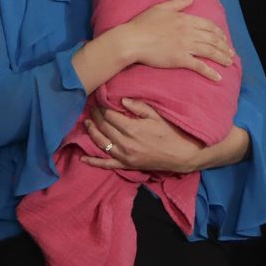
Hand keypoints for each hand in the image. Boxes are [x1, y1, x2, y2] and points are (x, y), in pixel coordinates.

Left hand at [81, 98, 204, 172]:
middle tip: (91, 108)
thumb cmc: (170, 133)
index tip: (98, 99)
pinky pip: (106, 164)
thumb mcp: (156, 116)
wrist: (182, 155)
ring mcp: (124, 156)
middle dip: (96, 116)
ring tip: (87, 122)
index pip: (109, 115)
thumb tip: (121, 99)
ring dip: (92, 132)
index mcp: (132, 128)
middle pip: (103, 127)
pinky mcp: (126, 165)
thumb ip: (138, 107)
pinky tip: (83, 158)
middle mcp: (125, 143)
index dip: (102, 107)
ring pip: (101, 143)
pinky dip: (94, 162)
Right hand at [118, 0, 235, 81]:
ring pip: (210, 51)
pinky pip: (199, 66)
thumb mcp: (160, 8)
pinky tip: (218, 78)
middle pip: (213, 39)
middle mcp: (188, 32)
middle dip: (225, 46)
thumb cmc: (142, 24)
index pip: (209, 26)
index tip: (224, 39)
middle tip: (231, 53)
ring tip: (229, 63)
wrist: (131, 40)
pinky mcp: (180, 59)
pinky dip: (210, 72)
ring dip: (222, 58)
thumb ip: (178, 3)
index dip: (219, 33)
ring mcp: (185, 46)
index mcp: (185, 19)